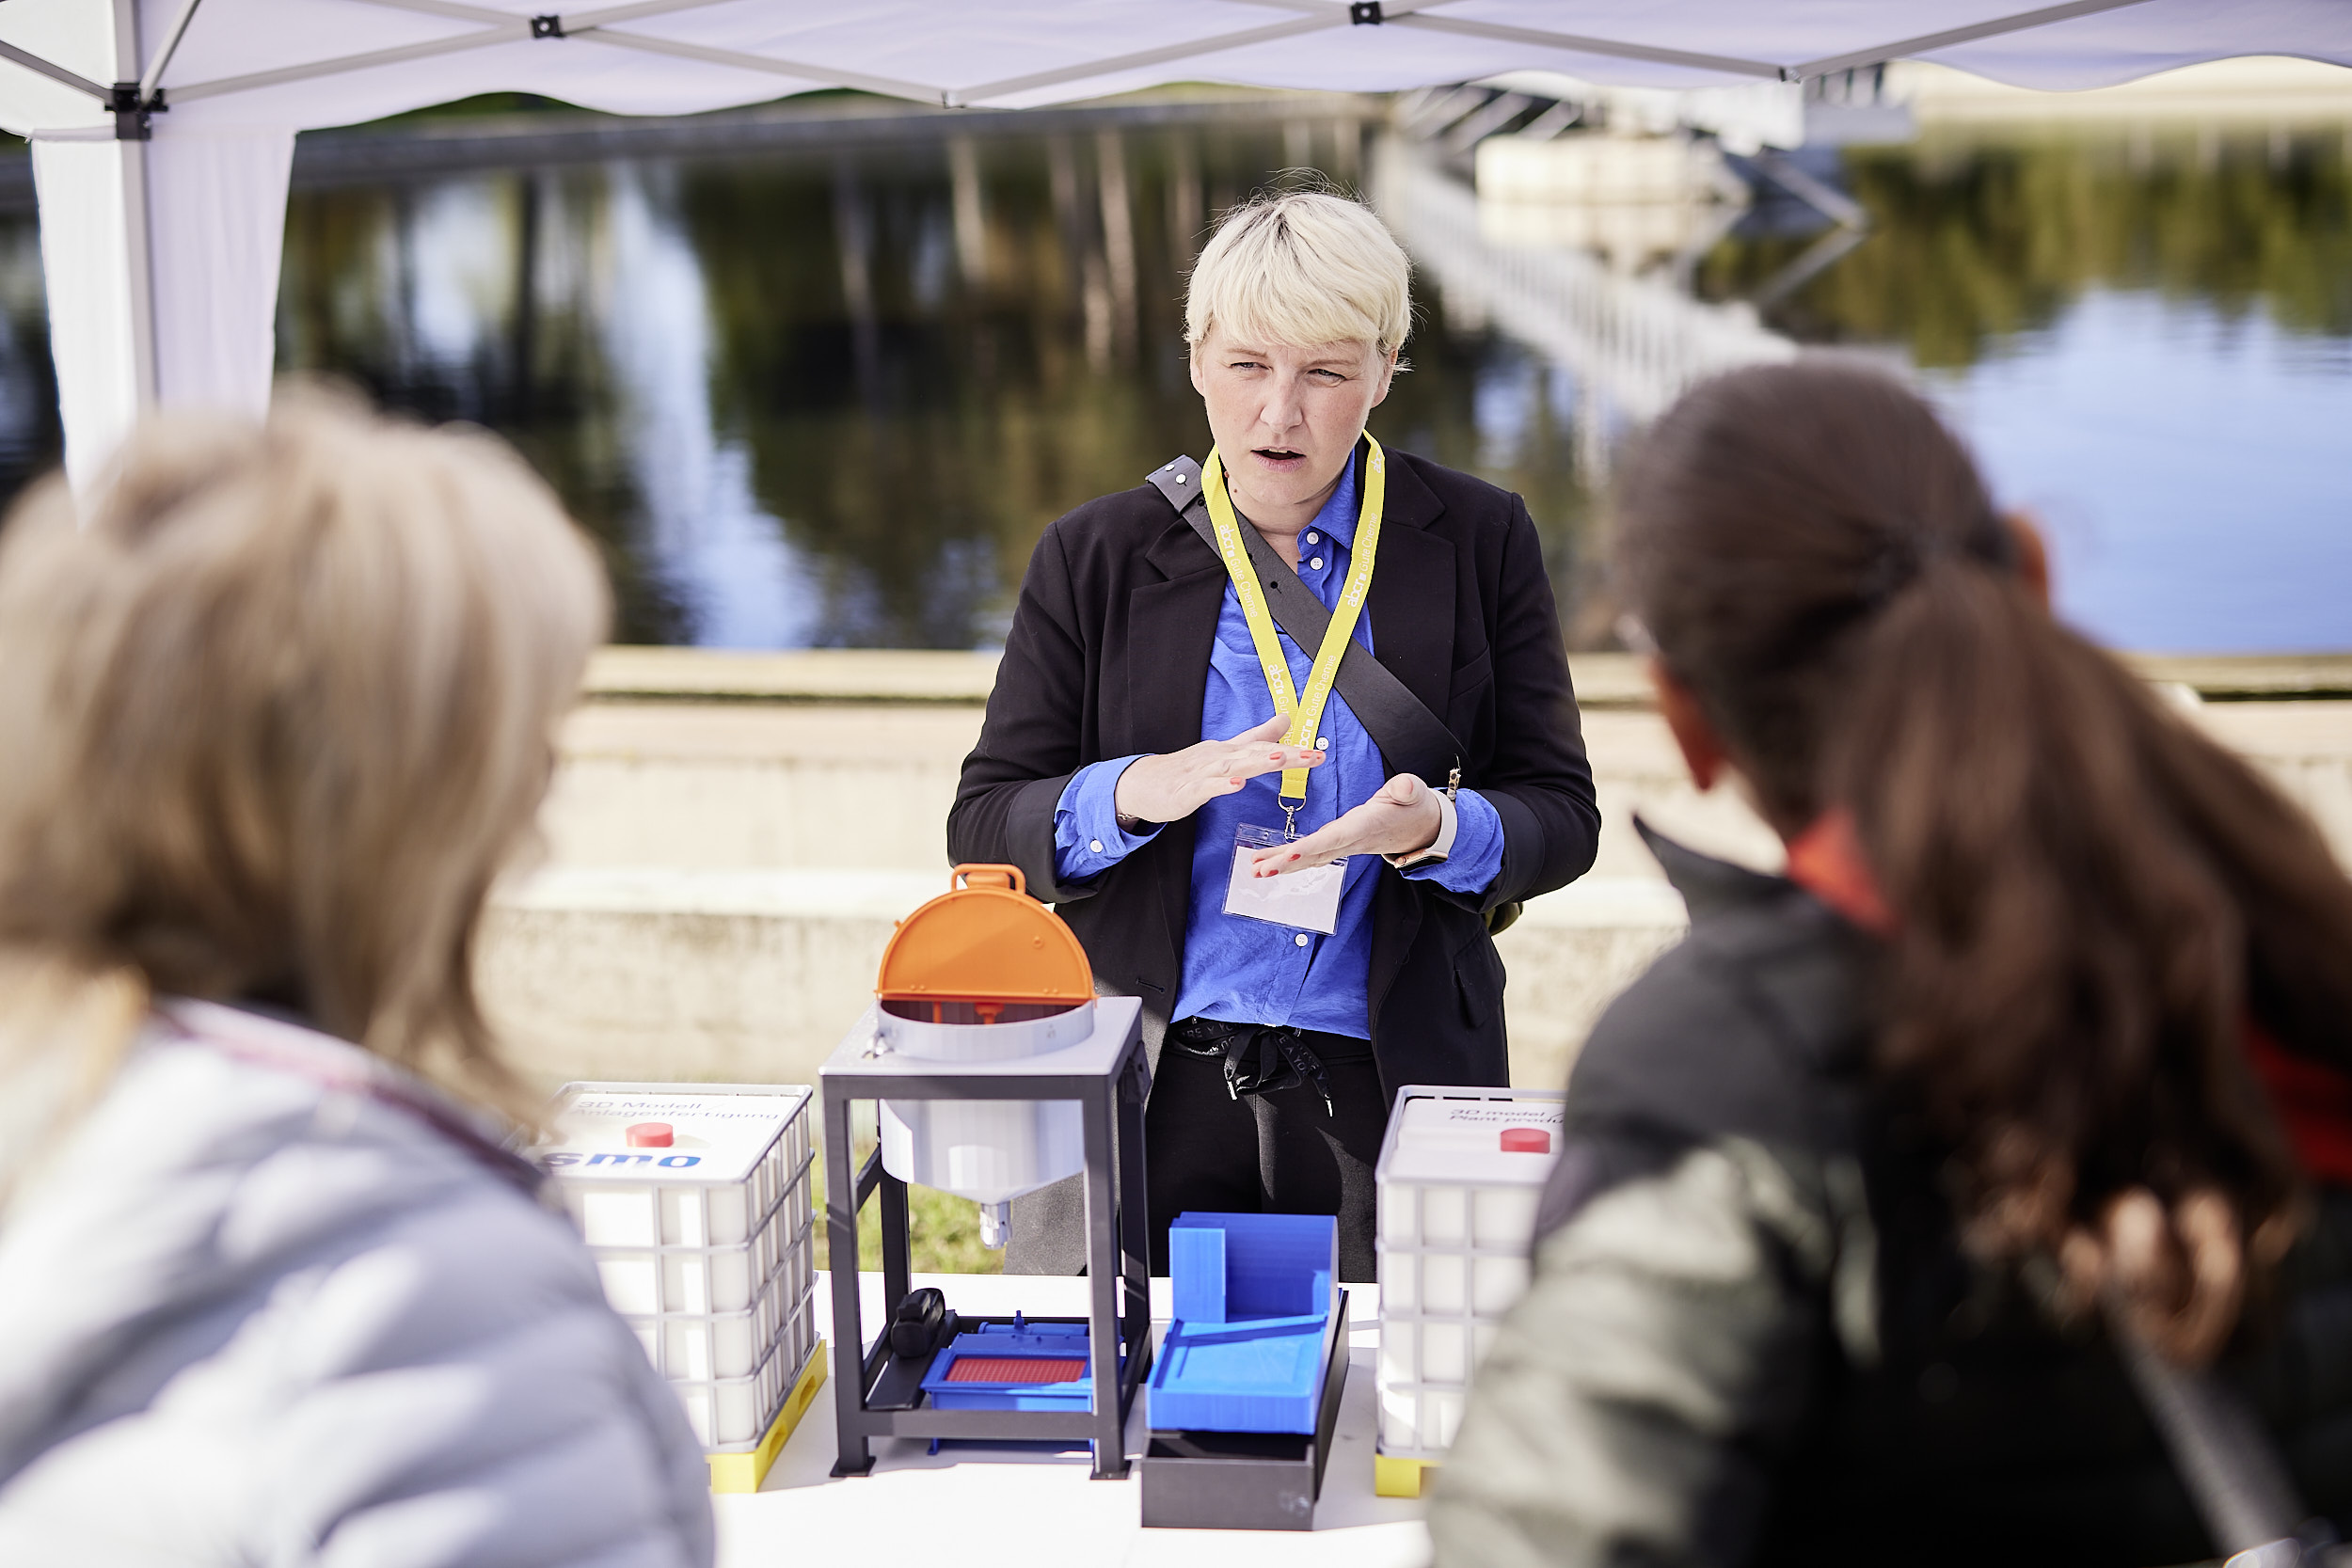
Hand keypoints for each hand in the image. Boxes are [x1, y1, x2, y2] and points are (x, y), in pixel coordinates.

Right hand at [1113, 712, 1325, 825]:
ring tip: (1280, 760)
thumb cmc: (1185, 770)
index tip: (1319, 753)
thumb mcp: (1225, 752)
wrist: (1141, 783)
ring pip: (1233, 766)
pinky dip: (1221, 785)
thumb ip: (1256, 738)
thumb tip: (1286, 719)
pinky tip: (1236, 784)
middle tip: (1313, 756)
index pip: (1265, 748)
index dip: (1292, 750)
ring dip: (1256, 762)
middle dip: (1285, 756)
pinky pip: (1205, 788)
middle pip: (1255, 754)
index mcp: (1229, 751)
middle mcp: (1217, 757)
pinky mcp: (1185, 791)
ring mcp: (1201, 773)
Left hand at [1249, 772, 1441, 875]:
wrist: (1420, 827)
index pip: (1335, 837)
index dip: (1312, 846)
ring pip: (1309, 858)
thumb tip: (1403, 788)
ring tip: (1255, 868)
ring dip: (1282, 864)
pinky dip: (1288, 859)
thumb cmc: (1413, 806)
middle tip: (1260, 869)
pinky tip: (1268, 861)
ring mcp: (1343, 845)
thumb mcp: (1413, 792)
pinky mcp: (1338, 843)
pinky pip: (1310, 854)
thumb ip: (1407, 790)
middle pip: (1315, 854)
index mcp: (1365, 825)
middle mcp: (1351, 840)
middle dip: (1286, 863)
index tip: (1289, 853)